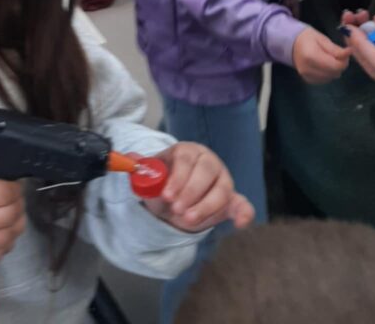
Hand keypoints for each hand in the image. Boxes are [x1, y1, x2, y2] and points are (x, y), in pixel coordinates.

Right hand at [0, 159, 25, 275]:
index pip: (4, 191)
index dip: (13, 187)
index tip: (13, 184)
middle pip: (12, 212)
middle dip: (18, 203)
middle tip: (15, 198)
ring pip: (11, 234)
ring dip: (16, 223)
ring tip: (13, 215)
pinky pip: (1, 254)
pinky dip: (6, 243)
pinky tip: (2, 234)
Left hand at [135, 144, 254, 233]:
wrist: (175, 199)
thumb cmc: (164, 183)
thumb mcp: (151, 176)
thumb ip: (141, 168)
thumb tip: (131, 160)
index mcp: (187, 151)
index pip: (185, 158)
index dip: (177, 177)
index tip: (168, 196)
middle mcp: (208, 161)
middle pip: (205, 172)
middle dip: (191, 193)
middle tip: (178, 210)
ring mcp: (222, 179)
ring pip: (221, 190)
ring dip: (206, 207)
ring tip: (189, 220)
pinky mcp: (231, 198)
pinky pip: (241, 204)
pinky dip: (244, 213)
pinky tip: (240, 223)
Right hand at [292, 27, 349, 83]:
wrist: (291, 44)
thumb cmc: (307, 38)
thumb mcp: (322, 39)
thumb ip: (336, 49)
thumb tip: (350, 53)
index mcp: (311, 56)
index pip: (335, 66)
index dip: (344, 61)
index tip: (345, 53)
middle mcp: (308, 69)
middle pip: (334, 73)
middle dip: (339, 65)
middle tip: (338, 55)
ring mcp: (307, 76)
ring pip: (331, 78)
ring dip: (334, 70)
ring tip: (329, 59)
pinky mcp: (308, 80)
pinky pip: (325, 80)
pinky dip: (328, 73)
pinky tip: (324, 65)